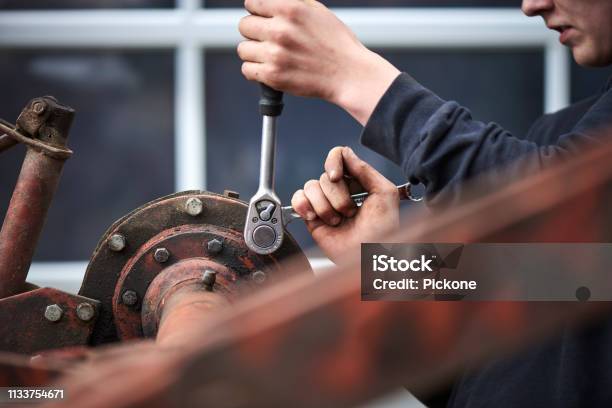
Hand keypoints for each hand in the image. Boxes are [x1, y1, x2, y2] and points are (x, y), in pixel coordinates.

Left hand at [238, 0, 399, 125]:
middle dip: (254, 32)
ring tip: (270, 56)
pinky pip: (247, 70)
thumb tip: (271, 3)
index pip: (252, 2)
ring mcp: (275, 54)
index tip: (262, 19)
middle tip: (269, 40)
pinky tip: (269, 69)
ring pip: (243, 49)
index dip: (257, 11)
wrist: (349, 74)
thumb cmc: (337, 44)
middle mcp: (280, 30)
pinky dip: (255, 71)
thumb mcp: (317, 11)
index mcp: (289, 9)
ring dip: (254, 53)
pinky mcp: (273, 76)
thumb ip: (292, 4)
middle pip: (244, 26)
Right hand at [291, 146, 399, 262]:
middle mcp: (341, 190)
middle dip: (338, 196)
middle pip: (325, 175)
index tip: (339, 177)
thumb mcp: (384, 193)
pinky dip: (303, 206)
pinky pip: (298, 199)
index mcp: (358, 181)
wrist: (368, 256)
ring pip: (311, 186)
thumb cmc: (383, 230)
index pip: (339, 156)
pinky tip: (315, 217)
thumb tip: (345, 153)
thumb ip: (365, 169)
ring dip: (325, 206)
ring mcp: (325, 203)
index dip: (334, 162)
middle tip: (350, 213)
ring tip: (338, 221)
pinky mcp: (312, 217)